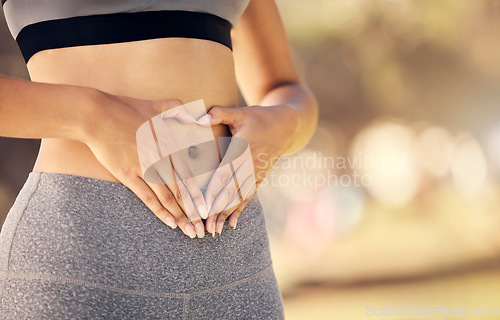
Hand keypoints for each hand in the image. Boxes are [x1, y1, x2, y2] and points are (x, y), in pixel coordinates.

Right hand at [81, 91, 206, 237]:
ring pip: (168, 197)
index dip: (200, 193)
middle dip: (194, 211)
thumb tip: (195, 114)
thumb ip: (178, 110)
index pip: (190, 174)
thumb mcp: (157, 105)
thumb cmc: (125, 108)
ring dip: (180, 216)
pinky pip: (147, 197)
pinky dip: (160, 211)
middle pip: (182, 189)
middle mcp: (161, 158)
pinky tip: (170, 223)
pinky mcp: (128, 174)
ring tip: (191, 231)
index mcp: (170, 143)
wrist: (96, 115)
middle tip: (204, 228)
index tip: (209, 208)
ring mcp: (144, 168)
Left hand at [204, 104, 298, 234]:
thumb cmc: (258, 117)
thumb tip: (198, 118)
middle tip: (204, 226)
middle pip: (231, 190)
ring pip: (239, 197)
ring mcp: (256, 173)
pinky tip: (231, 224)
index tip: (203, 205)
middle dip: (218, 210)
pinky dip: (239, 211)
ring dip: (226, 214)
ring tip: (214, 230)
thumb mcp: (240, 112)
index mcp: (243, 148)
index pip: (225, 173)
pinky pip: (248, 197)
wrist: (286, 126)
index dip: (214, 190)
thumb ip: (218, 113)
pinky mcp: (259, 178)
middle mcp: (250, 164)